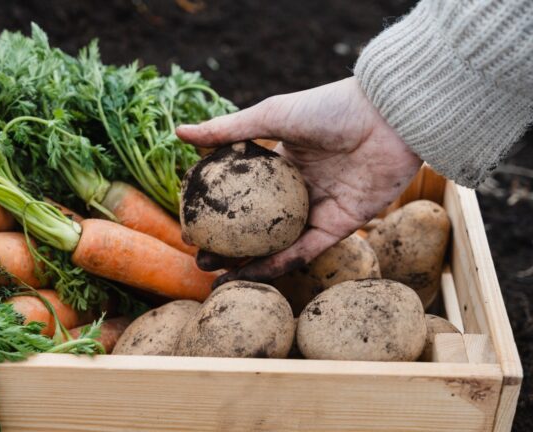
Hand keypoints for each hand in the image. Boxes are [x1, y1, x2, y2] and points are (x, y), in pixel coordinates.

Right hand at [176, 77, 421, 286]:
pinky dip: (279, 263)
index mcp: (282, 162)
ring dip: (248, 261)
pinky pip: (305, 250)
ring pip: (277, 243)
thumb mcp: (271, 115)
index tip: (191, 224)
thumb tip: (179, 132)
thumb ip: (227, 130)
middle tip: (200, 258)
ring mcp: (319, 208)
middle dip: (228, 243)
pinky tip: (252, 273)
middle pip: (257, 224)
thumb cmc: (329, 108)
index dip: (218, 210)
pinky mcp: (342, 225)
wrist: (388, 117)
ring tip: (217, 275)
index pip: (243, 193)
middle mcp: (299, 188)